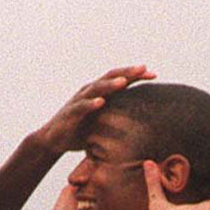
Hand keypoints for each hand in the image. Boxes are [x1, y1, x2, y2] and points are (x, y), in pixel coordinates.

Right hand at [30, 65, 154, 153]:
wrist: (55, 140)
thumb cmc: (83, 129)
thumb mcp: (104, 120)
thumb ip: (120, 115)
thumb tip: (145, 120)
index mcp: (100, 92)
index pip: (120, 79)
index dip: (136, 75)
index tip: (154, 74)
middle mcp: (90, 91)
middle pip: (110, 77)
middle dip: (127, 72)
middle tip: (143, 69)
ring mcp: (80, 100)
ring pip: (97, 88)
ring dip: (110, 84)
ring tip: (123, 82)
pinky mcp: (70, 113)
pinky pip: (81, 107)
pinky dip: (91, 104)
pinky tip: (100, 102)